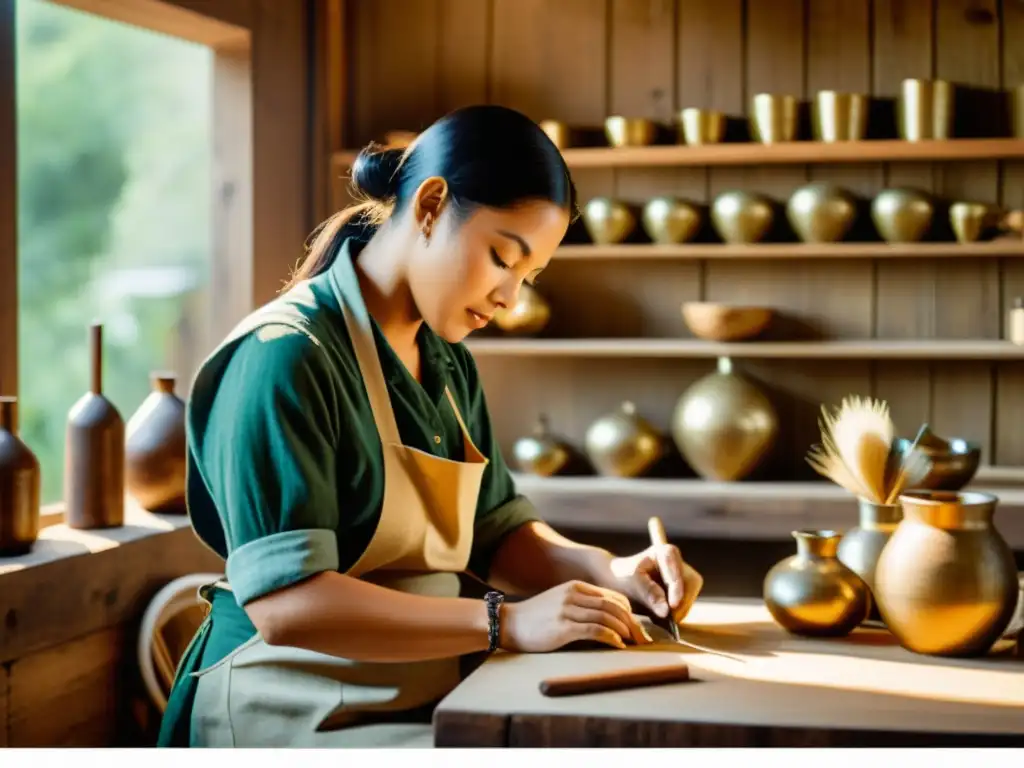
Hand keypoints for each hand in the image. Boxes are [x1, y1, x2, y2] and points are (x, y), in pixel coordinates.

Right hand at [499, 580, 653, 652]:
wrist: (508, 623)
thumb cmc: (536, 618)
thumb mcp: (560, 602)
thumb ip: (582, 606)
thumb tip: (609, 620)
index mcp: (575, 587)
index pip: (612, 597)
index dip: (629, 612)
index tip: (637, 627)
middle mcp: (573, 595)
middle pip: (614, 606)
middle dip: (632, 623)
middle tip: (642, 638)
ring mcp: (568, 610)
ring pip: (607, 617)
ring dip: (624, 631)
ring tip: (632, 643)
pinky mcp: (563, 627)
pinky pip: (595, 630)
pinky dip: (610, 638)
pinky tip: (618, 645)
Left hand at [607, 543, 703, 623]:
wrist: (619, 579)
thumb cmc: (623, 576)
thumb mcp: (633, 584)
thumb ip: (650, 596)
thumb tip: (666, 612)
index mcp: (666, 553)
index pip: (677, 572)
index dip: (677, 590)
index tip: (672, 606)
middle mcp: (678, 561)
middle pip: (691, 583)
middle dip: (682, 603)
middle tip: (669, 620)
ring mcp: (682, 574)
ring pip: (691, 594)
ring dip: (680, 609)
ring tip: (664, 620)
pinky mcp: (683, 587)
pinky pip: (687, 602)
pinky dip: (678, 612)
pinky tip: (666, 618)